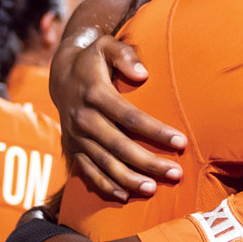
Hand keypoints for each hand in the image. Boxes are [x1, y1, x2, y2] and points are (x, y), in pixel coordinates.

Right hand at [53, 31, 184, 201]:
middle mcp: (83, 118)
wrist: (61, 75)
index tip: (181, 141)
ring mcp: (76, 136)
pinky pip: (87, 172)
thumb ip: (125, 55)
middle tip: (176, 173)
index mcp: (95, 94)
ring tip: (153, 189)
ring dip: (129, 179)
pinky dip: (104, 185)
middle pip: (119, 146)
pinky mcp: (72, 148)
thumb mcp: (107, 46)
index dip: (155, 131)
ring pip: (104, 163)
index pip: (129, 116)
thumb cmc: (94, 60)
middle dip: (148, 162)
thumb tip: (143, 74)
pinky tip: (125, 196)